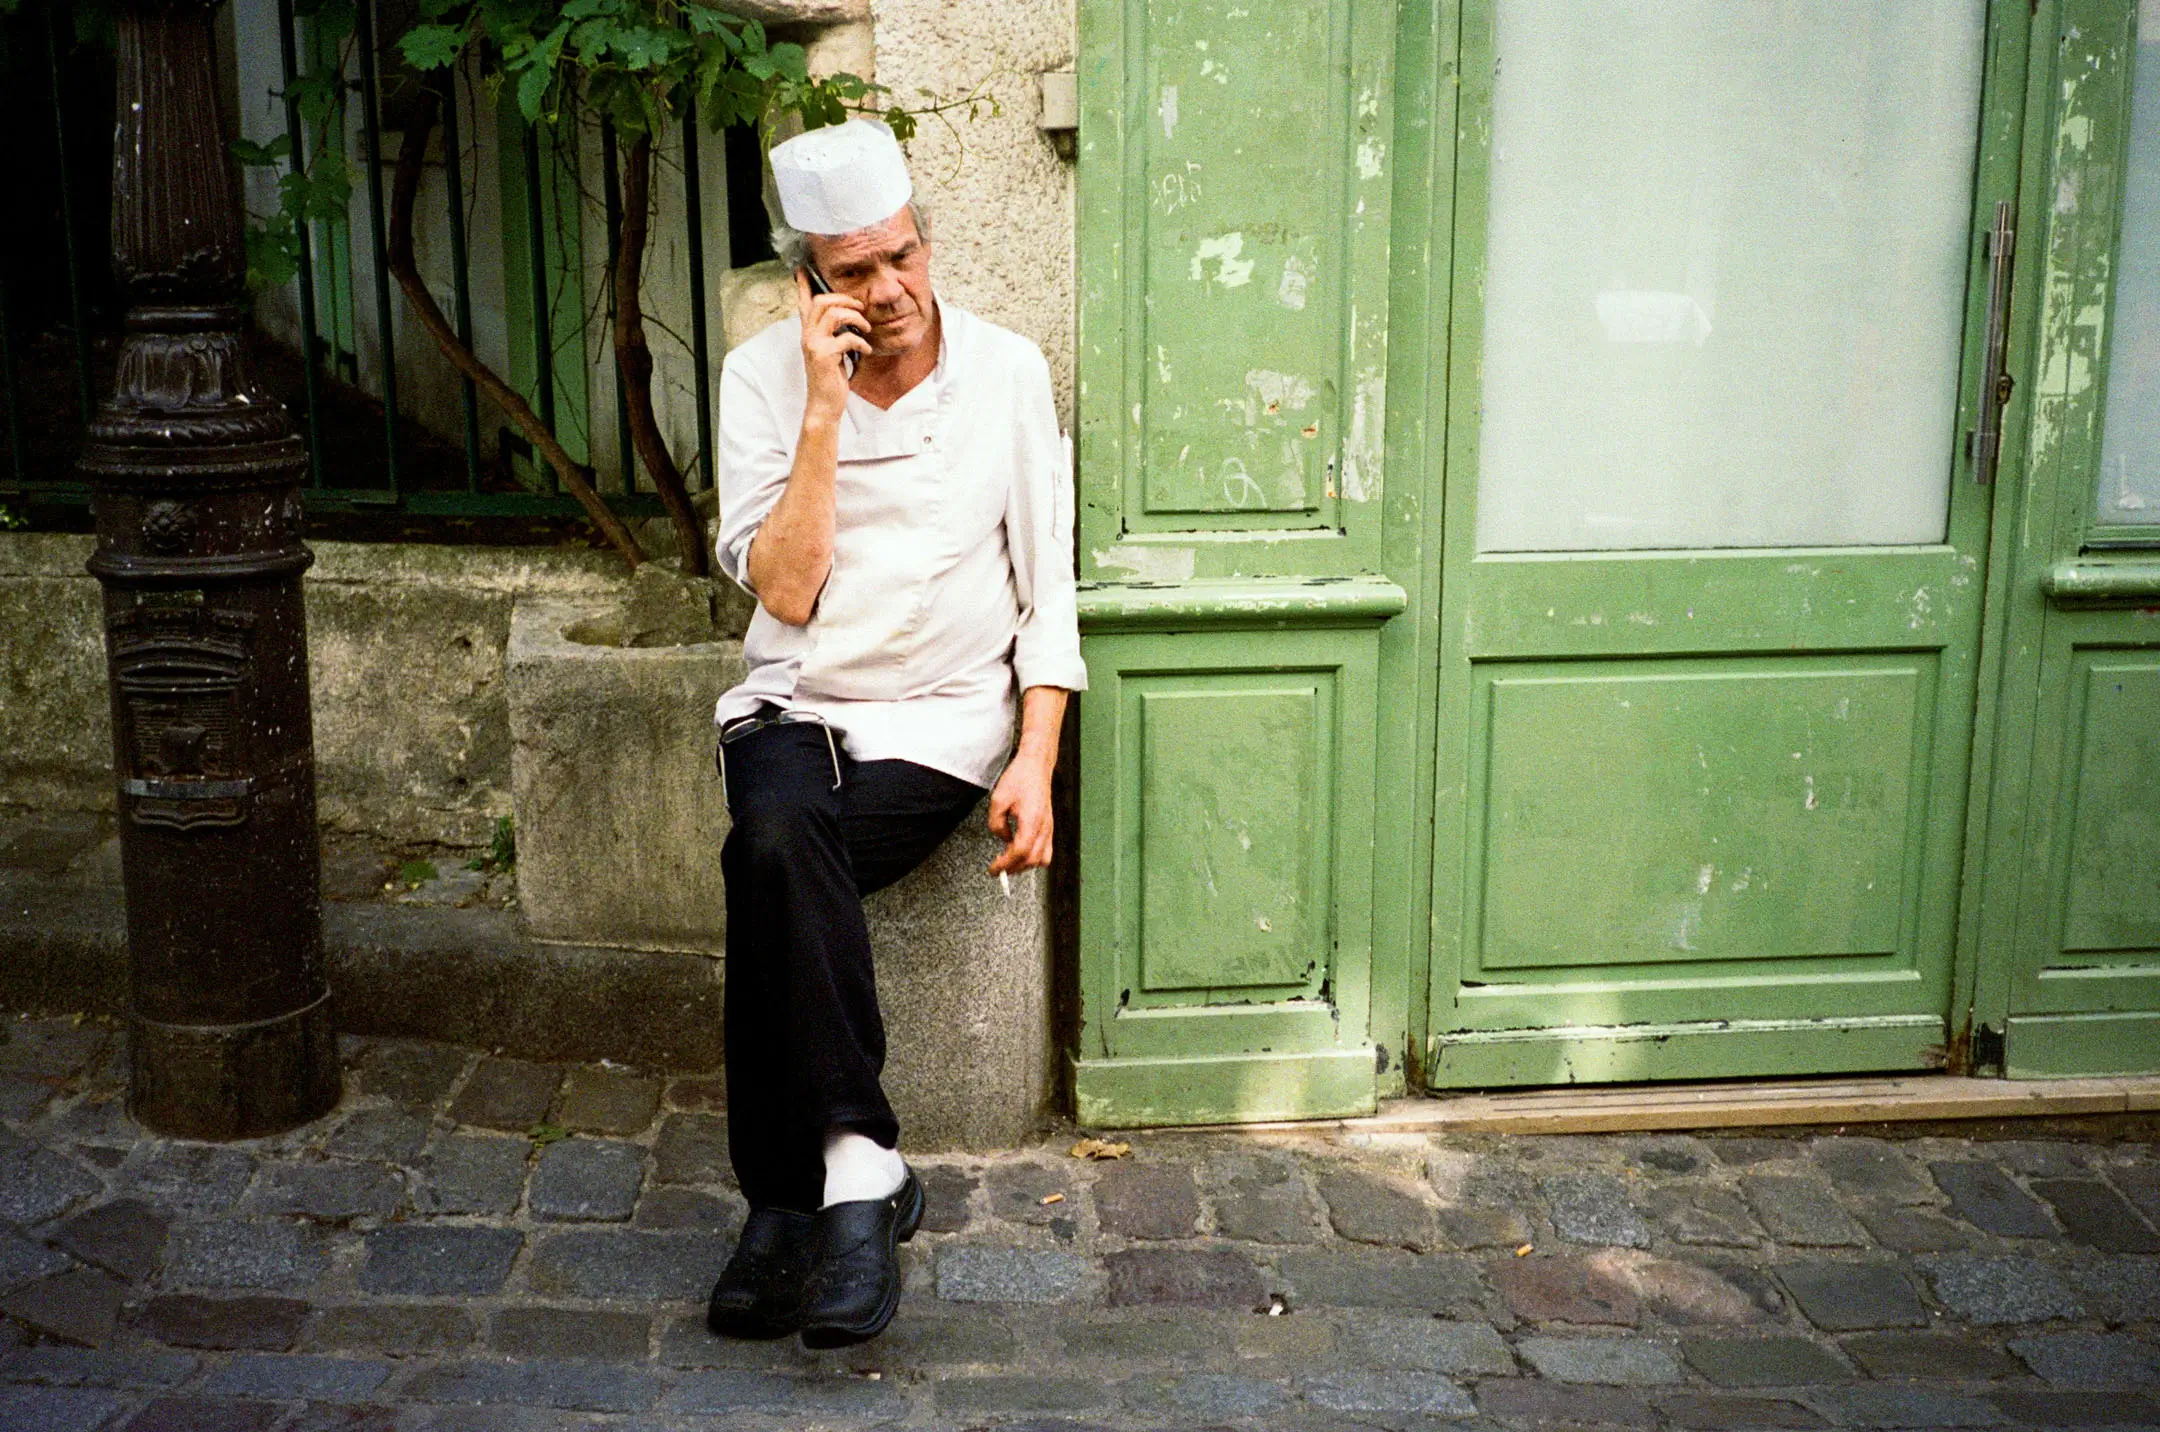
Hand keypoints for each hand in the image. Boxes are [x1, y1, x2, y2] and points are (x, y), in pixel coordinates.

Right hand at [795, 268, 869, 419]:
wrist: (824, 405)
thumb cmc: (830, 379)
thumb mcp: (830, 352)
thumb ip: (833, 335)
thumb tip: (848, 318)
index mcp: (808, 333)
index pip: (803, 304)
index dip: (803, 285)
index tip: (802, 268)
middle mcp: (807, 336)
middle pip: (821, 301)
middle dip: (844, 299)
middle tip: (861, 307)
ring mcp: (814, 345)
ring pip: (834, 314)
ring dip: (855, 318)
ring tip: (866, 329)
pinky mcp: (825, 356)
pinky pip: (846, 338)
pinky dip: (861, 342)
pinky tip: (866, 350)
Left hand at [987, 758, 1053, 874]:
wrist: (1036, 766)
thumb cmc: (1020, 778)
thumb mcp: (998, 800)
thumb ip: (996, 823)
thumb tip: (1002, 838)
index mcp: (1032, 821)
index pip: (1020, 852)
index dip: (1005, 864)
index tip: (994, 869)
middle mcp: (1044, 827)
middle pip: (1032, 860)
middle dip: (1014, 868)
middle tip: (999, 869)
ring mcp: (1049, 828)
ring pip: (1042, 858)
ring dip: (1025, 865)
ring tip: (1010, 862)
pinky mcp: (1049, 826)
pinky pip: (1046, 850)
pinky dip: (1034, 857)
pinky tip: (1021, 852)